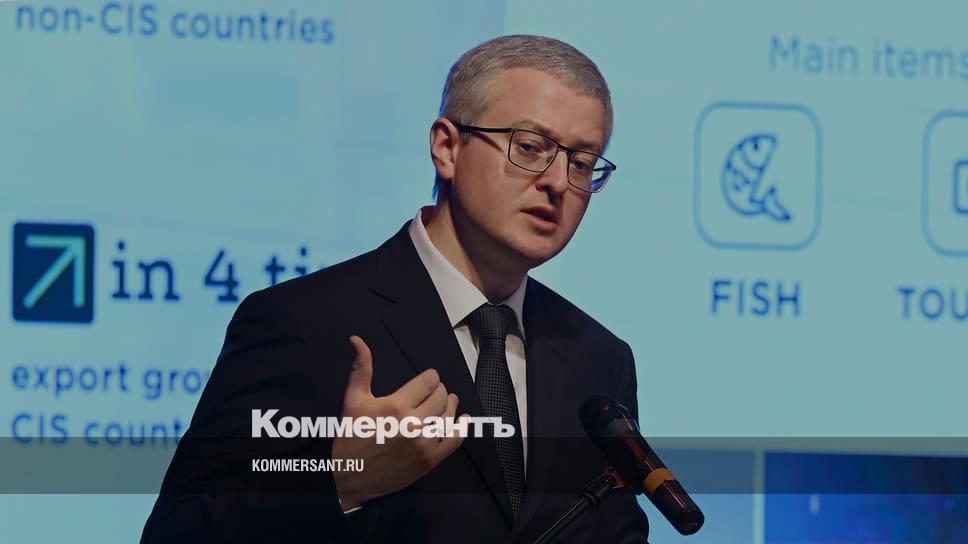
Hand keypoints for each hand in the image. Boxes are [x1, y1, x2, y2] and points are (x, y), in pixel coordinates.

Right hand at [332, 336, 465, 509]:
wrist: (350, 476)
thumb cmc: (350, 437)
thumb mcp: (353, 399)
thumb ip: (361, 368)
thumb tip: (357, 340)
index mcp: (396, 406)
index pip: (429, 381)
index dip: (431, 377)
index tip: (428, 379)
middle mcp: (413, 424)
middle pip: (441, 396)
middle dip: (439, 390)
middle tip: (434, 391)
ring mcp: (424, 443)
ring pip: (448, 416)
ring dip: (450, 406)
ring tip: (448, 401)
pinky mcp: (430, 460)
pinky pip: (454, 441)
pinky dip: (461, 428)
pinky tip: (462, 419)